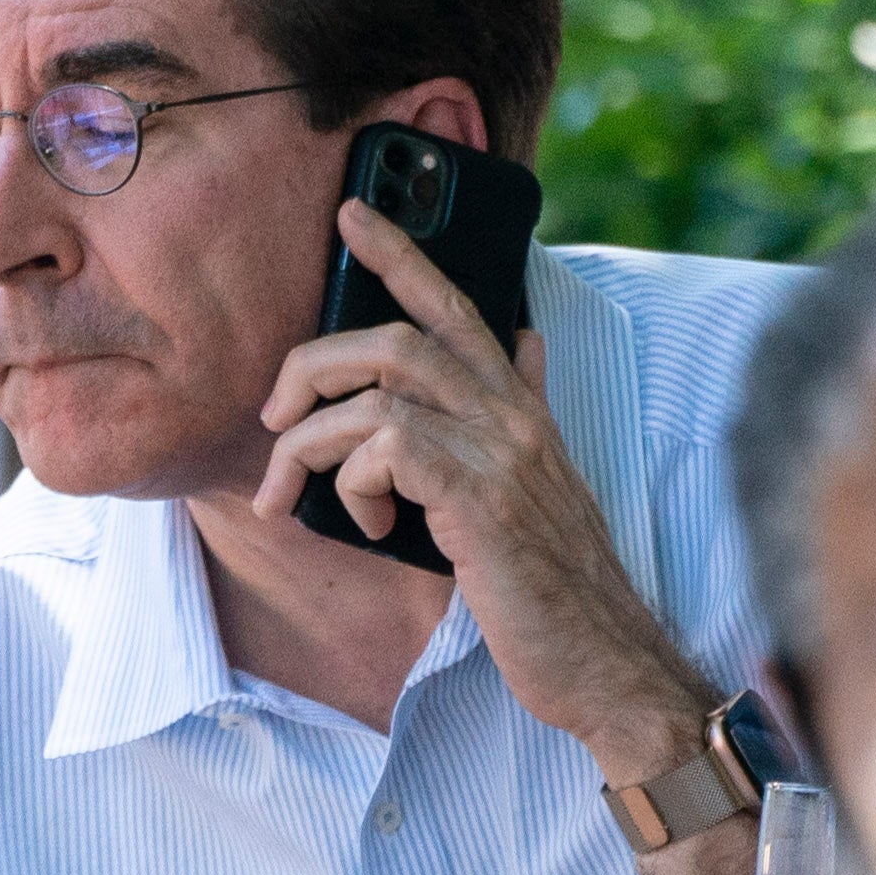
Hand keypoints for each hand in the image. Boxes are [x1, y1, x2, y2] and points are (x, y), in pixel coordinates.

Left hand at [257, 203, 712, 771]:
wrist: (602, 659)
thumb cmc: (554, 586)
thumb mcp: (539, 484)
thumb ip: (523, 409)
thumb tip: (523, 338)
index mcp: (520, 407)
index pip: (458, 305)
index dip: (401, 253)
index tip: (351, 214)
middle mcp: (513, 415)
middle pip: (396, 335)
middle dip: (313, 363)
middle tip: (273, 413)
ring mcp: (500, 451)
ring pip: (378, 388)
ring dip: (311, 438)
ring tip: (293, 491)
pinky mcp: (479, 496)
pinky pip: (385, 447)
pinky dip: (352, 484)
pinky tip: (373, 528)